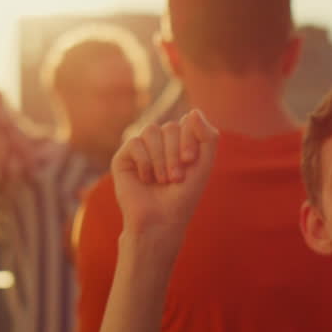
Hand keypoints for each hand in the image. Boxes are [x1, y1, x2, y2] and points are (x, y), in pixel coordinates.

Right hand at [112, 109, 219, 240]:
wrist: (161, 220)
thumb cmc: (184, 195)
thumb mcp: (204, 165)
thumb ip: (208, 137)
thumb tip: (193, 111)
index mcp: (180, 140)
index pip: (187, 121)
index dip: (189, 139)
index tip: (190, 161)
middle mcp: (161, 141)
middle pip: (170, 126)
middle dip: (174, 153)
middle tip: (176, 178)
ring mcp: (141, 147)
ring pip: (151, 131)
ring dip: (160, 159)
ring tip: (162, 180)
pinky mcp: (124, 157)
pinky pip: (135, 143)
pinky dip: (145, 162)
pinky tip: (145, 179)